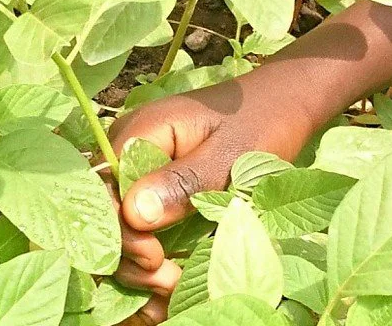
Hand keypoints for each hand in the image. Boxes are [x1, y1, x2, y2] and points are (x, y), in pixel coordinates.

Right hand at [108, 73, 310, 323]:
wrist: (287, 101)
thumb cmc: (263, 119)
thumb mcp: (232, 152)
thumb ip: (184, 182)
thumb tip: (134, 214)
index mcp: (140, 133)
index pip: (104, 192)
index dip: (121, 233)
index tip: (156, 259)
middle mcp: (129, 153)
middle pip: (107, 216)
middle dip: (132, 257)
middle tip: (169, 283)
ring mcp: (141, 173)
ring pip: (121, 229)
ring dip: (140, 266)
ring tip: (173, 289)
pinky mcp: (158, 191)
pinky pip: (142, 227)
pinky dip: (153, 260)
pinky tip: (171, 288)